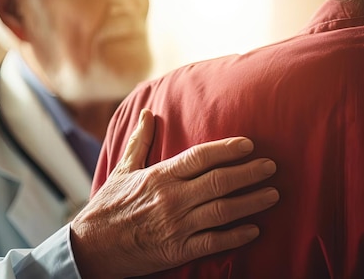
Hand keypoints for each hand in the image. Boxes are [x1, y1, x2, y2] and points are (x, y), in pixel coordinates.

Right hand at [70, 109, 279, 277]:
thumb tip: (146, 112)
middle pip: (219, 182)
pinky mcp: (178, 250)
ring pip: (222, 210)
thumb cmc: (108, 206)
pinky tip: (254, 230)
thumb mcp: (123, 169)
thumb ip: (140, 141)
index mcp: (160, 176)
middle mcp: (172, 199)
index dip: (227, 149)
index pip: (200, 157)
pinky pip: (213, 242)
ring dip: (251, 202)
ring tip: (273, 194)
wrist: (91, 247)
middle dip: (249, 173)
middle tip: (271, 166)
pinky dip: (236, 236)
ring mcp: (177, 225)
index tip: (249, 144)